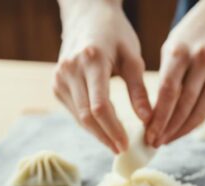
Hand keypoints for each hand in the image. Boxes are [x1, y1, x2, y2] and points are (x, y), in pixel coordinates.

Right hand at [54, 0, 150, 152]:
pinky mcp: (56, 84)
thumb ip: (139, 90)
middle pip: (87, 116)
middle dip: (105, 137)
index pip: (100, 107)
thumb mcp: (132, 57)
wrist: (86, 15)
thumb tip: (148, 120)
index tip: (126, 145)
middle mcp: (70, 70)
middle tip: (121, 150)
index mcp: (92, 61)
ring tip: (116, 144)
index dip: (113, 130)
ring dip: (97, 133)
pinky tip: (104, 130)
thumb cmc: (115, 34)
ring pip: (79, 117)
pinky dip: (89, 123)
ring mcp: (60, 77)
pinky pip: (74, 111)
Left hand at [146, 2, 204, 147]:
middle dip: (168, 129)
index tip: (148, 134)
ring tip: (166, 141)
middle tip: (155, 142)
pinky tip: (181, 130)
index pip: (168, 92)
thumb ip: (164, 81)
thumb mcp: (169, 51)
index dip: (158, 117)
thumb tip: (152, 118)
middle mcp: (203, 63)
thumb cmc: (186, 42)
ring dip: (181, 131)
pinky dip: (194, 123)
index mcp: (181, 52)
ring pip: (199, 113)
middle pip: (184, 106)